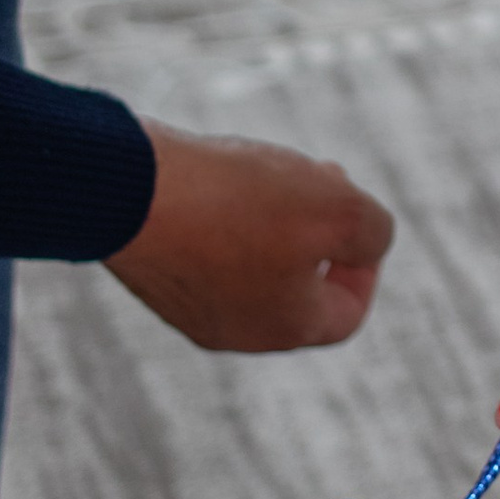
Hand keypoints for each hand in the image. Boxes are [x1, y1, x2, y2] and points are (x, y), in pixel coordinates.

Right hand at [107, 124, 392, 351]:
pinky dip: (227, 214)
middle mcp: (235, 331)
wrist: (126, 189)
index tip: (354, 214)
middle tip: (318, 177)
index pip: (346, 313)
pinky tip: (220, 174)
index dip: (365, 265)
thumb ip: (373, 232)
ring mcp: (188, 305)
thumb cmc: (237, 203)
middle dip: (320, 229)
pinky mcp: (155, 272)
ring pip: (254, 264)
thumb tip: (368, 244)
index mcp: (285, 328)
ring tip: (271, 168)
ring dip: (275, 216)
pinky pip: (209, 249)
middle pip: (300, 287)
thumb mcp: (338, 210)